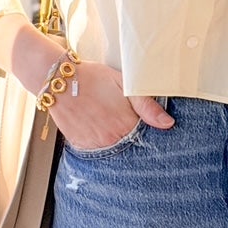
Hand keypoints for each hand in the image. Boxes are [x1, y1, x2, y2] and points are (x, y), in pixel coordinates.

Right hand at [44, 58, 175, 150]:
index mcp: (126, 124)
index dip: (145, 131)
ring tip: (105, 120)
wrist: (59, 79)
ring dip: (114, 139)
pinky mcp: (80, 144)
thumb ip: (147, 106)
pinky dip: (98, 141)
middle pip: (129, 146)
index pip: (145, 138)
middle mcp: (111, 139)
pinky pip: (95, 150)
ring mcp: (95, 144)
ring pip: (112, 149)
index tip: (143, 125)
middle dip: (130, 137)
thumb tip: (168, 124)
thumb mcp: (124, 84)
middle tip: (118, 118)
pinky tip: (94, 125)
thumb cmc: (92, 77)